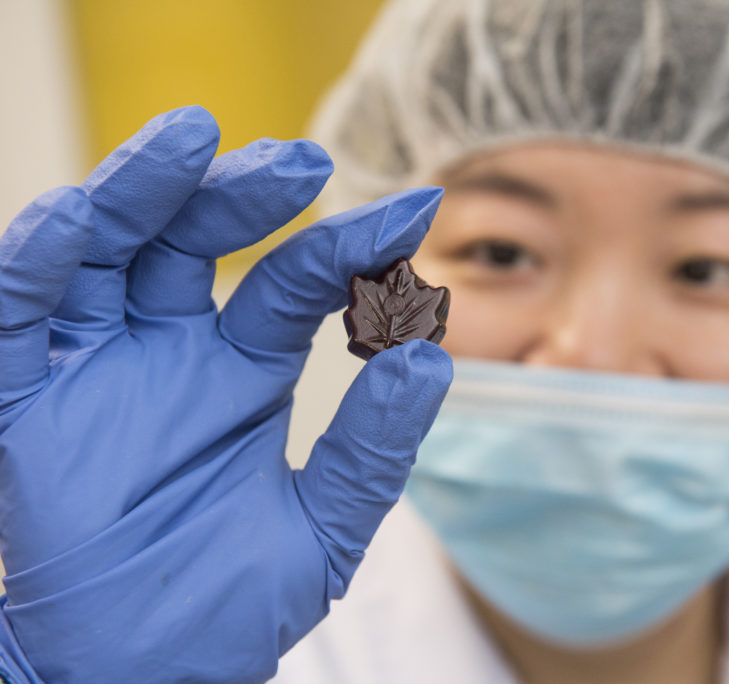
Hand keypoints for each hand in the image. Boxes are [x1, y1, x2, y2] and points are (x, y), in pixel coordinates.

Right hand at [0, 106, 450, 682]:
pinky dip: (32, 271)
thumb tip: (430, 357)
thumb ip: (373, 446)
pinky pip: (14, 325)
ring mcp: (95, 372)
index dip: (350, 244)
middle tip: (300, 161)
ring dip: (140, 194)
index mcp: (240, 368)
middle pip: (192, 242)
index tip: (418, 211)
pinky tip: (70, 224)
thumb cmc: (232, 600)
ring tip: (192, 142)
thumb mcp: (325, 524)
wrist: (155, 673)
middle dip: (241, 195)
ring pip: (103, 254)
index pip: (291, 280)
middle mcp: (167, 352)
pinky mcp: (24, 412)